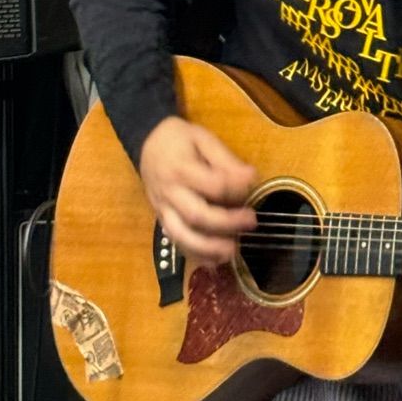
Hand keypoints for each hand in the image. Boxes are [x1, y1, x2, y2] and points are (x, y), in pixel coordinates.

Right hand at [138, 115, 257, 261]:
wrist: (147, 144)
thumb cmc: (180, 140)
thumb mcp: (204, 139)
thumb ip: (226, 160)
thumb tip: (251, 177)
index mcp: (181, 168)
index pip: (213, 184)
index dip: (237, 187)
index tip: (254, 181)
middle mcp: (170, 192)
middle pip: (197, 215)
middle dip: (227, 223)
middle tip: (252, 221)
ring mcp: (164, 209)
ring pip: (182, 236)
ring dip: (209, 248)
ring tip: (233, 251)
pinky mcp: (162, 220)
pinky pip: (176, 242)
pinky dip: (195, 254)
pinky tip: (214, 261)